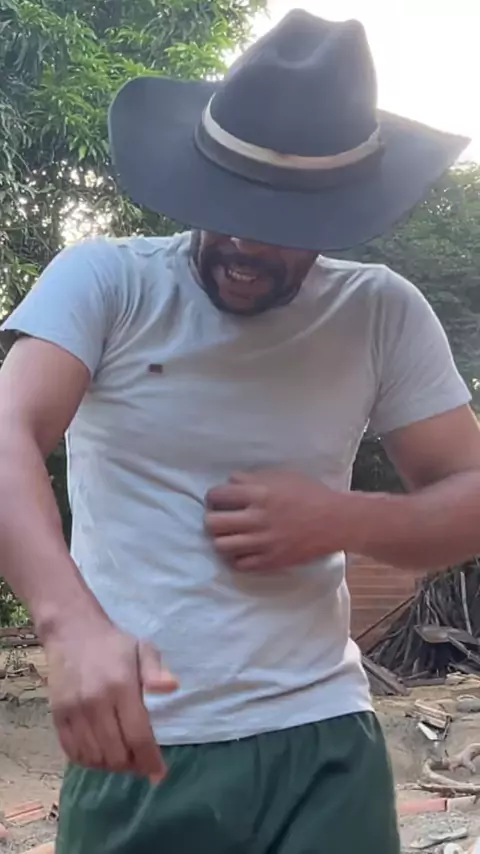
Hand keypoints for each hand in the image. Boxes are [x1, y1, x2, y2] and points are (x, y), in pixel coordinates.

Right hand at [43, 616, 177, 779]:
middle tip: (141, 763)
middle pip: (116, 753)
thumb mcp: (142, 648)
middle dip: (132, 765)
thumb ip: (155, 670)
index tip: (159, 774)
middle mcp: (96, 702)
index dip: (150, 760)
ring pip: (95, 758)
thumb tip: (172, 687)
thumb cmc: (113, 644)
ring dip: (111, 766)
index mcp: (121, 686)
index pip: (137, 735)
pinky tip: (101, 755)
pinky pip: (73, 753)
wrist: (72, 633)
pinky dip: (89, 761)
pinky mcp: (58, 717)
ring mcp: (74, 711)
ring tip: (123, 759)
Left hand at [205, 469, 350, 571]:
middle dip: (212, 519)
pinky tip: (245, 549)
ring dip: (222, 539)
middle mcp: (257, 518)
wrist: (337, 521)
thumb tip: (229, 483)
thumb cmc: (310, 494)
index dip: (214, 497)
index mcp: (259, 493)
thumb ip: (253, 479)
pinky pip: (239, 564)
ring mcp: (263, 542)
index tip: (218, 500)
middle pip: (213, 523)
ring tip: (231, 535)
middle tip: (220, 519)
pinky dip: (237, 557)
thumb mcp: (282, 476)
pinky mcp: (271, 561)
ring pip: (221, 546)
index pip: (217, 496)